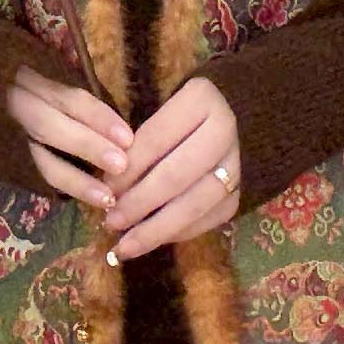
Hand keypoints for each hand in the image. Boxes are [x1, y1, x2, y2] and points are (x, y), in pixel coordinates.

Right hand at [6, 64, 133, 210]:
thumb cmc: (14, 77)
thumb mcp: (37, 68)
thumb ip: (67, 87)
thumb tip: (113, 121)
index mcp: (26, 76)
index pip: (66, 97)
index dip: (98, 117)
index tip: (128, 138)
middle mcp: (9, 103)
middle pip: (48, 126)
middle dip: (87, 146)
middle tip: (121, 165)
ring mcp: (0, 132)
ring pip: (36, 159)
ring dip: (74, 180)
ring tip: (106, 198)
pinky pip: (30, 173)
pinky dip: (59, 185)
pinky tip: (85, 196)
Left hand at [98, 75, 241, 259]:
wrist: (210, 122)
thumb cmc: (168, 114)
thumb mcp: (147, 111)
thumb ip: (131, 143)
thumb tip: (109, 187)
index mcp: (201, 99)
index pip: (157, 137)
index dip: (129, 166)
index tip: (105, 187)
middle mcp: (225, 129)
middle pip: (178, 175)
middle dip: (140, 203)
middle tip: (111, 221)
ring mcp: (236, 164)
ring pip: (196, 204)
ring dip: (157, 228)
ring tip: (125, 244)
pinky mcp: (238, 193)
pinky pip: (208, 221)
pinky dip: (177, 234)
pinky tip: (151, 240)